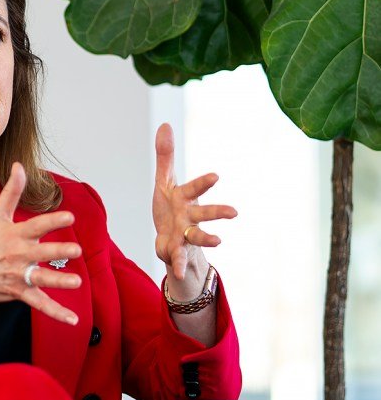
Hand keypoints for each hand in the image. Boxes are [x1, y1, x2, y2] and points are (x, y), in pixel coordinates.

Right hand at [0, 162, 82, 324]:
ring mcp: (18, 275)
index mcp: (14, 235)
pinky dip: (56, 312)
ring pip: (41, 279)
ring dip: (59, 282)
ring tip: (75, 282)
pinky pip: (40, 303)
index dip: (52, 221)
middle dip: (58, 253)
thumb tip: (19, 165)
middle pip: (40, 253)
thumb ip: (11, 191)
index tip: (69, 218)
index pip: (36, 225)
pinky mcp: (19, 292)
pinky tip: (73, 319)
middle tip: (76, 251)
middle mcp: (17, 255)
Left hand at [152, 123, 236, 290]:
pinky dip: (178, 266)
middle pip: (205, 213)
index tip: (215, 176)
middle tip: (234, 211)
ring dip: (207, 238)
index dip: (203, 183)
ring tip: (219, 241)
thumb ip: (165, 156)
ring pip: (197, 236)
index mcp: (185, 198)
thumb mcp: (164, 182)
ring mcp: (184, 235)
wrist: (170, 238)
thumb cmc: (171, 206)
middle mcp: (189, 217)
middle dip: (218, 211)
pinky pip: (177, 259)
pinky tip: (178, 275)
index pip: (194, 188)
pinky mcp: (175, 251)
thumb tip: (165, 124)